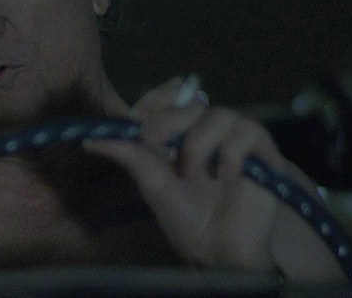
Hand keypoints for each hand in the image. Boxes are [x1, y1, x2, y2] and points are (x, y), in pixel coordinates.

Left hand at [84, 76, 343, 281]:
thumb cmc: (189, 220)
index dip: (151, 101)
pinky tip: (228, 176)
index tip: (137, 120)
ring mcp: (233, 137)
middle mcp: (204, 131)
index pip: (164, 103)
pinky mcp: (260, 149)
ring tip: (195, 173)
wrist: (224, 251)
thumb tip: (91, 140)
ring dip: (199, 143)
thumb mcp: (153, 187)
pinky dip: (232, 153)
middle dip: (168, 123)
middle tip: (154, 145)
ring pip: (216, 115)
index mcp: (177, 137)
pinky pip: (246, 133)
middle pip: (187, 106)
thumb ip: (130, 157)